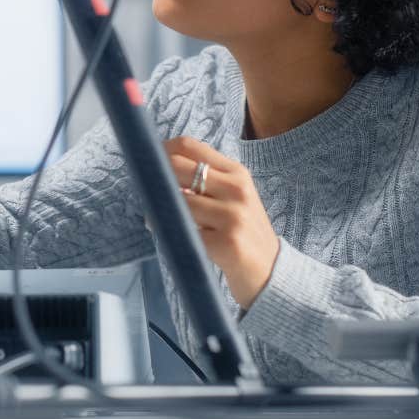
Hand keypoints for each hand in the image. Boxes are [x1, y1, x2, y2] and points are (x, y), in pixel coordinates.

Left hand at [163, 136, 279, 310]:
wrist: (271, 272)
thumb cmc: (243, 232)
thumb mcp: (233, 198)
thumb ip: (205, 181)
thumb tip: (159, 171)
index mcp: (236, 173)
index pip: (190, 146)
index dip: (162, 151)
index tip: (148, 163)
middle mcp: (236, 189)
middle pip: (178, 167)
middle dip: (156, 178)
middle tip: (148, 192)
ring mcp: (233, 216)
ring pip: (178, 200)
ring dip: (158, 209)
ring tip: (157, 218)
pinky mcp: (226, 243)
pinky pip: (183, 231)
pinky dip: (167, 232)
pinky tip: (168, 236)